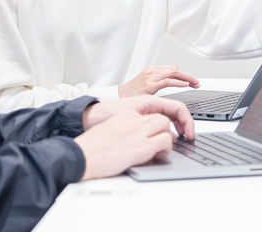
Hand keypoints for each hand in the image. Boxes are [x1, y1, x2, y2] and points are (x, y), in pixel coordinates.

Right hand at [76, 97, 194, 180]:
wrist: (81, 154)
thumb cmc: (93, 146)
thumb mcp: (113, 129)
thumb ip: (130, 127)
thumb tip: (143, 135)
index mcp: (127, 114)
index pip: (157, 107)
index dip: (171, 116)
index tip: (178, 127)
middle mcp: (133, 119)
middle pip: (164, 116)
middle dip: (176, 126)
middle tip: (181, 137)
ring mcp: (137, 131)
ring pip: (166, 127)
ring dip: (169, 138)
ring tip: (162, 149)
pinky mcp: (140, 146)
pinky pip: (165, 141)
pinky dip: (166, 148)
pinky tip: (159, 154)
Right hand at [118, 65, 199, 97]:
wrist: (119, 97)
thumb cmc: (132, 94)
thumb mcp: (147, 85)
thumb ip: (158, 84)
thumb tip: (172, 87)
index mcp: (152, 70)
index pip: (172, 68)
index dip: (184, 74)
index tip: (192, 81)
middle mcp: (152, 71)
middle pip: (175, 69)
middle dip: (188, 75)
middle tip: (197, 82)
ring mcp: (151, 77)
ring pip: (174, 72)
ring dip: (187, 78)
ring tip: (194, 84)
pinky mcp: (150, 85)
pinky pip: (168, 81)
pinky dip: (178, 83)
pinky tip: (185, 85)